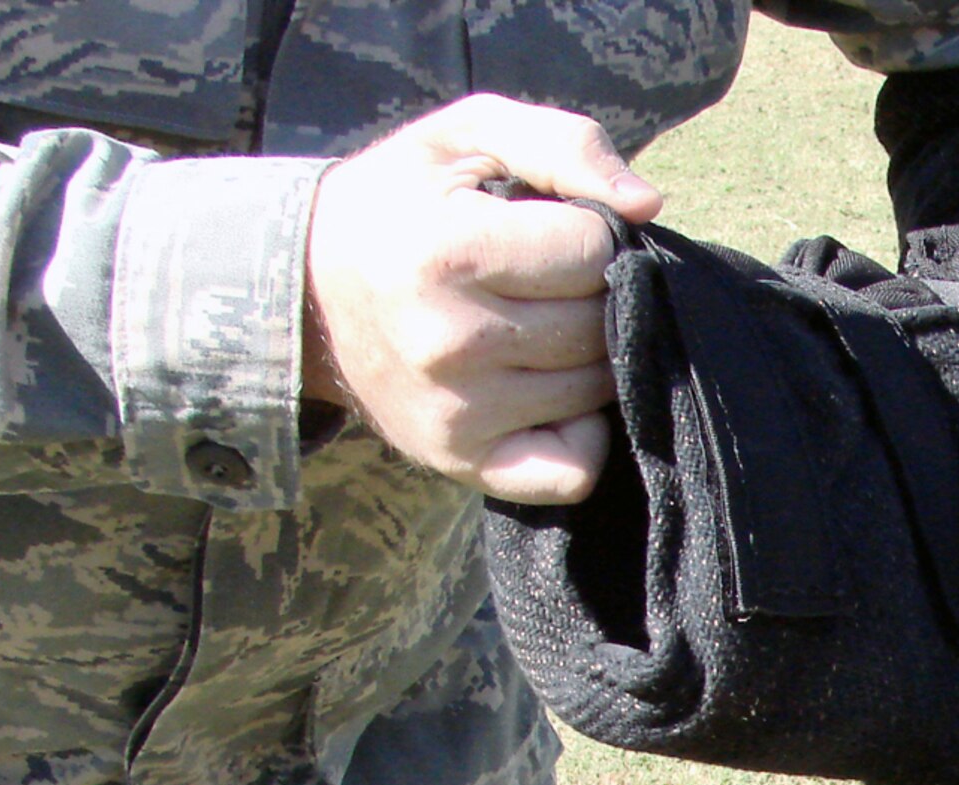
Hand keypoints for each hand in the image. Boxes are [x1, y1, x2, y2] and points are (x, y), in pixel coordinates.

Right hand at [303, 94, 662, 501]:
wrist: (312, 290)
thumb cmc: (407, 203)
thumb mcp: (471, 137)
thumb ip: (564, 144)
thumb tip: (645, 205)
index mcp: (451, 253)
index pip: (592, 250)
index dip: (591, 234)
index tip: (556, 231)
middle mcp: (452, 342)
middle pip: (597, 325)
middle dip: (594, 296)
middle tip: (549, 284)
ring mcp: (459, 413)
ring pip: (594, 391)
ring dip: (590, 360)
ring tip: (543, 329)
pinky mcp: (464, 462)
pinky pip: (573, 472)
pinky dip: (584, 438)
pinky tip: (554, 398)